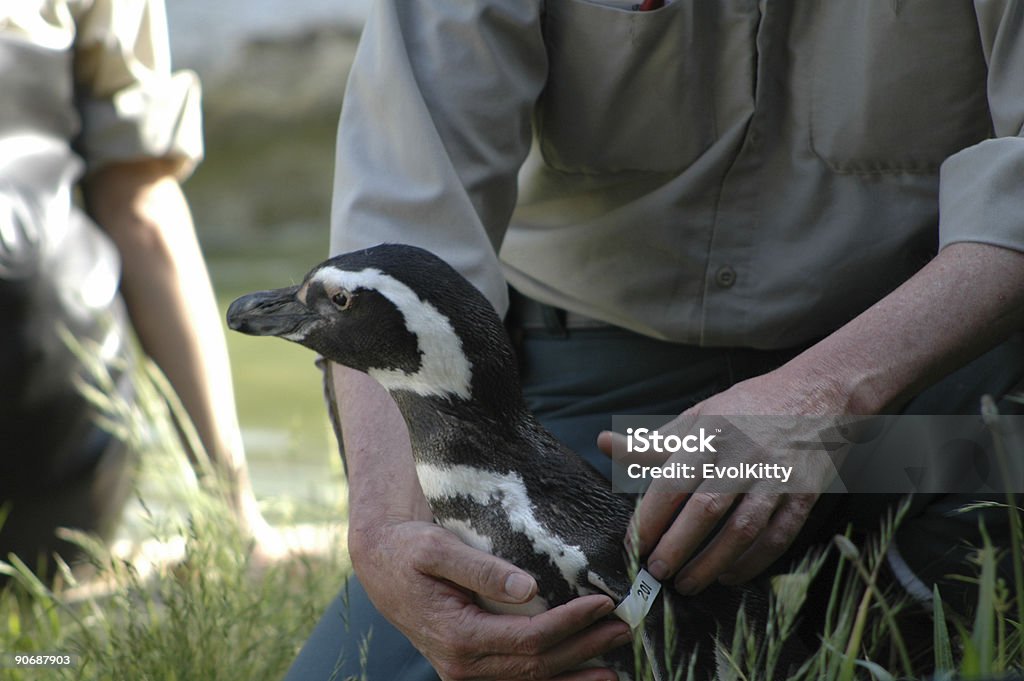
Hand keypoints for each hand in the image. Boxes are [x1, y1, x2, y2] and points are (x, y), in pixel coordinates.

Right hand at [349, 519, 630, 680]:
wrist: (379, 562)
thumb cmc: (409, 549)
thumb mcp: (438, 549)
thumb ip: (483, 570)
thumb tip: (529, 588)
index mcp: (459, 636)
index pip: (530, 639)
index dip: (570, 624)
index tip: (602, 602)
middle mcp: (463, 665)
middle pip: (538, 665)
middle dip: (584, 647)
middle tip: (623, 627)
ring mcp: (466, 672)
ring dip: (575, 671)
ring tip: (616, 662)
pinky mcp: (470, 668)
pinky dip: (553, 679)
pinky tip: (581, 675)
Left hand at [599, 367, 850, 594]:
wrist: (819, 394)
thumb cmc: (749, 408)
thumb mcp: (701, 415)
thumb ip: (654, 441)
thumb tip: (605, 444)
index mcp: (712, 434)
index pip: (673, 482)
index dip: (650, 518)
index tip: (634, 543)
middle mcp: (744, 456)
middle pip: (705, 510)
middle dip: (676, 548)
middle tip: (655, 572)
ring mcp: (776, 477)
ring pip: (742, 531)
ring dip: (711, 564)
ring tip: (687, 584)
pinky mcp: (803, 495)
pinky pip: (776, 537)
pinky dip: (751, 563)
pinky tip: (728, 576)